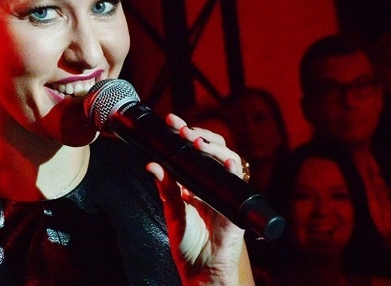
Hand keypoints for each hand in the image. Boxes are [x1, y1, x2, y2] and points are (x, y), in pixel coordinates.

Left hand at [146, 113, 251, 285]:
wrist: (200, 271)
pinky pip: (238, 186)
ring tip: (198, 142)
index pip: (195, 151)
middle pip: (214, 150)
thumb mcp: (173, 211)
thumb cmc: (189, 244)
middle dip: (200, 135)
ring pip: (229, 160)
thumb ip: (165, 188)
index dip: (187, 133)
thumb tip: (152, 165)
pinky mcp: (235, 207)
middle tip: (183, 130)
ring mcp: (227, 193)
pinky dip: (233, 172)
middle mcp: (215, 184)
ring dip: (214, 148)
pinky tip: (228, 163)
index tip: (172, 121)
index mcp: (198, 182)